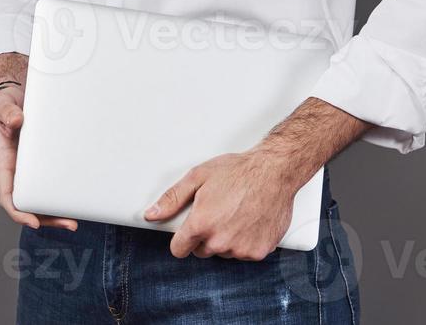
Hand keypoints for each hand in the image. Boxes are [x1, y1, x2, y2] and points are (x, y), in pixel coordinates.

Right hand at [0, 83, 78, 231]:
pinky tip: (73, 201)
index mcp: (3, 162)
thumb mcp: (3, 106)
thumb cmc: (5, 105)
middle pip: (28, 204)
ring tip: (74, 221)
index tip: (32, 221)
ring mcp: (28, 170)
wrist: (14, 97)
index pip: (7, 195)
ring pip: (40, 199)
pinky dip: (60, 195)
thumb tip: (16, 121)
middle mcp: (16, 171)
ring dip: (54, 213)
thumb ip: (7, 113)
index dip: (18, 211)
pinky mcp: (42, 163)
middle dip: (45, 218)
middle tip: (68, 223)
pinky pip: (49, 184)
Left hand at [143, 148, 301, 260]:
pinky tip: (249, 221)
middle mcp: (220, 241)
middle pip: (201, 251)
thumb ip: (172, 199)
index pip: (179, 249)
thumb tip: (151, 214)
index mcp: (201, 224)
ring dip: (226, 239)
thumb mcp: (198, 177)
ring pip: (223, 252)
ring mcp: (240, 249)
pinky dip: (245, 241)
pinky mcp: (258, 252)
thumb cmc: (238, 171)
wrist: (274, 172)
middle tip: (217, 213)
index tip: (187, 231)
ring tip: (236, 213)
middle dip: (205, 236)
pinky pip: (243, 253)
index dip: (181, 239)